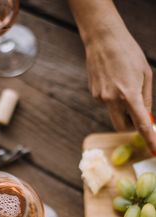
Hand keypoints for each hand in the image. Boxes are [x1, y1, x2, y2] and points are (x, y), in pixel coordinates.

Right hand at [85, 27, 155, 152]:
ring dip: (121, 107)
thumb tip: (147, 116)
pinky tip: (113, 81)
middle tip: (137, 117)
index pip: (140, 124)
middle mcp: (113, 100)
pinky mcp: (94, 94)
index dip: (148, 138)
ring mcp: (101, 98)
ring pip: (114, 113)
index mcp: (129, 94)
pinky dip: (113, 98)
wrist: (102, 40)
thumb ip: (146, 98)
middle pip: (121, 127)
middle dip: (130, 127)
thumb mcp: (145, 73)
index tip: (154, 150)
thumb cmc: (128, 53)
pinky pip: (106, 103)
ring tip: (123, 83)